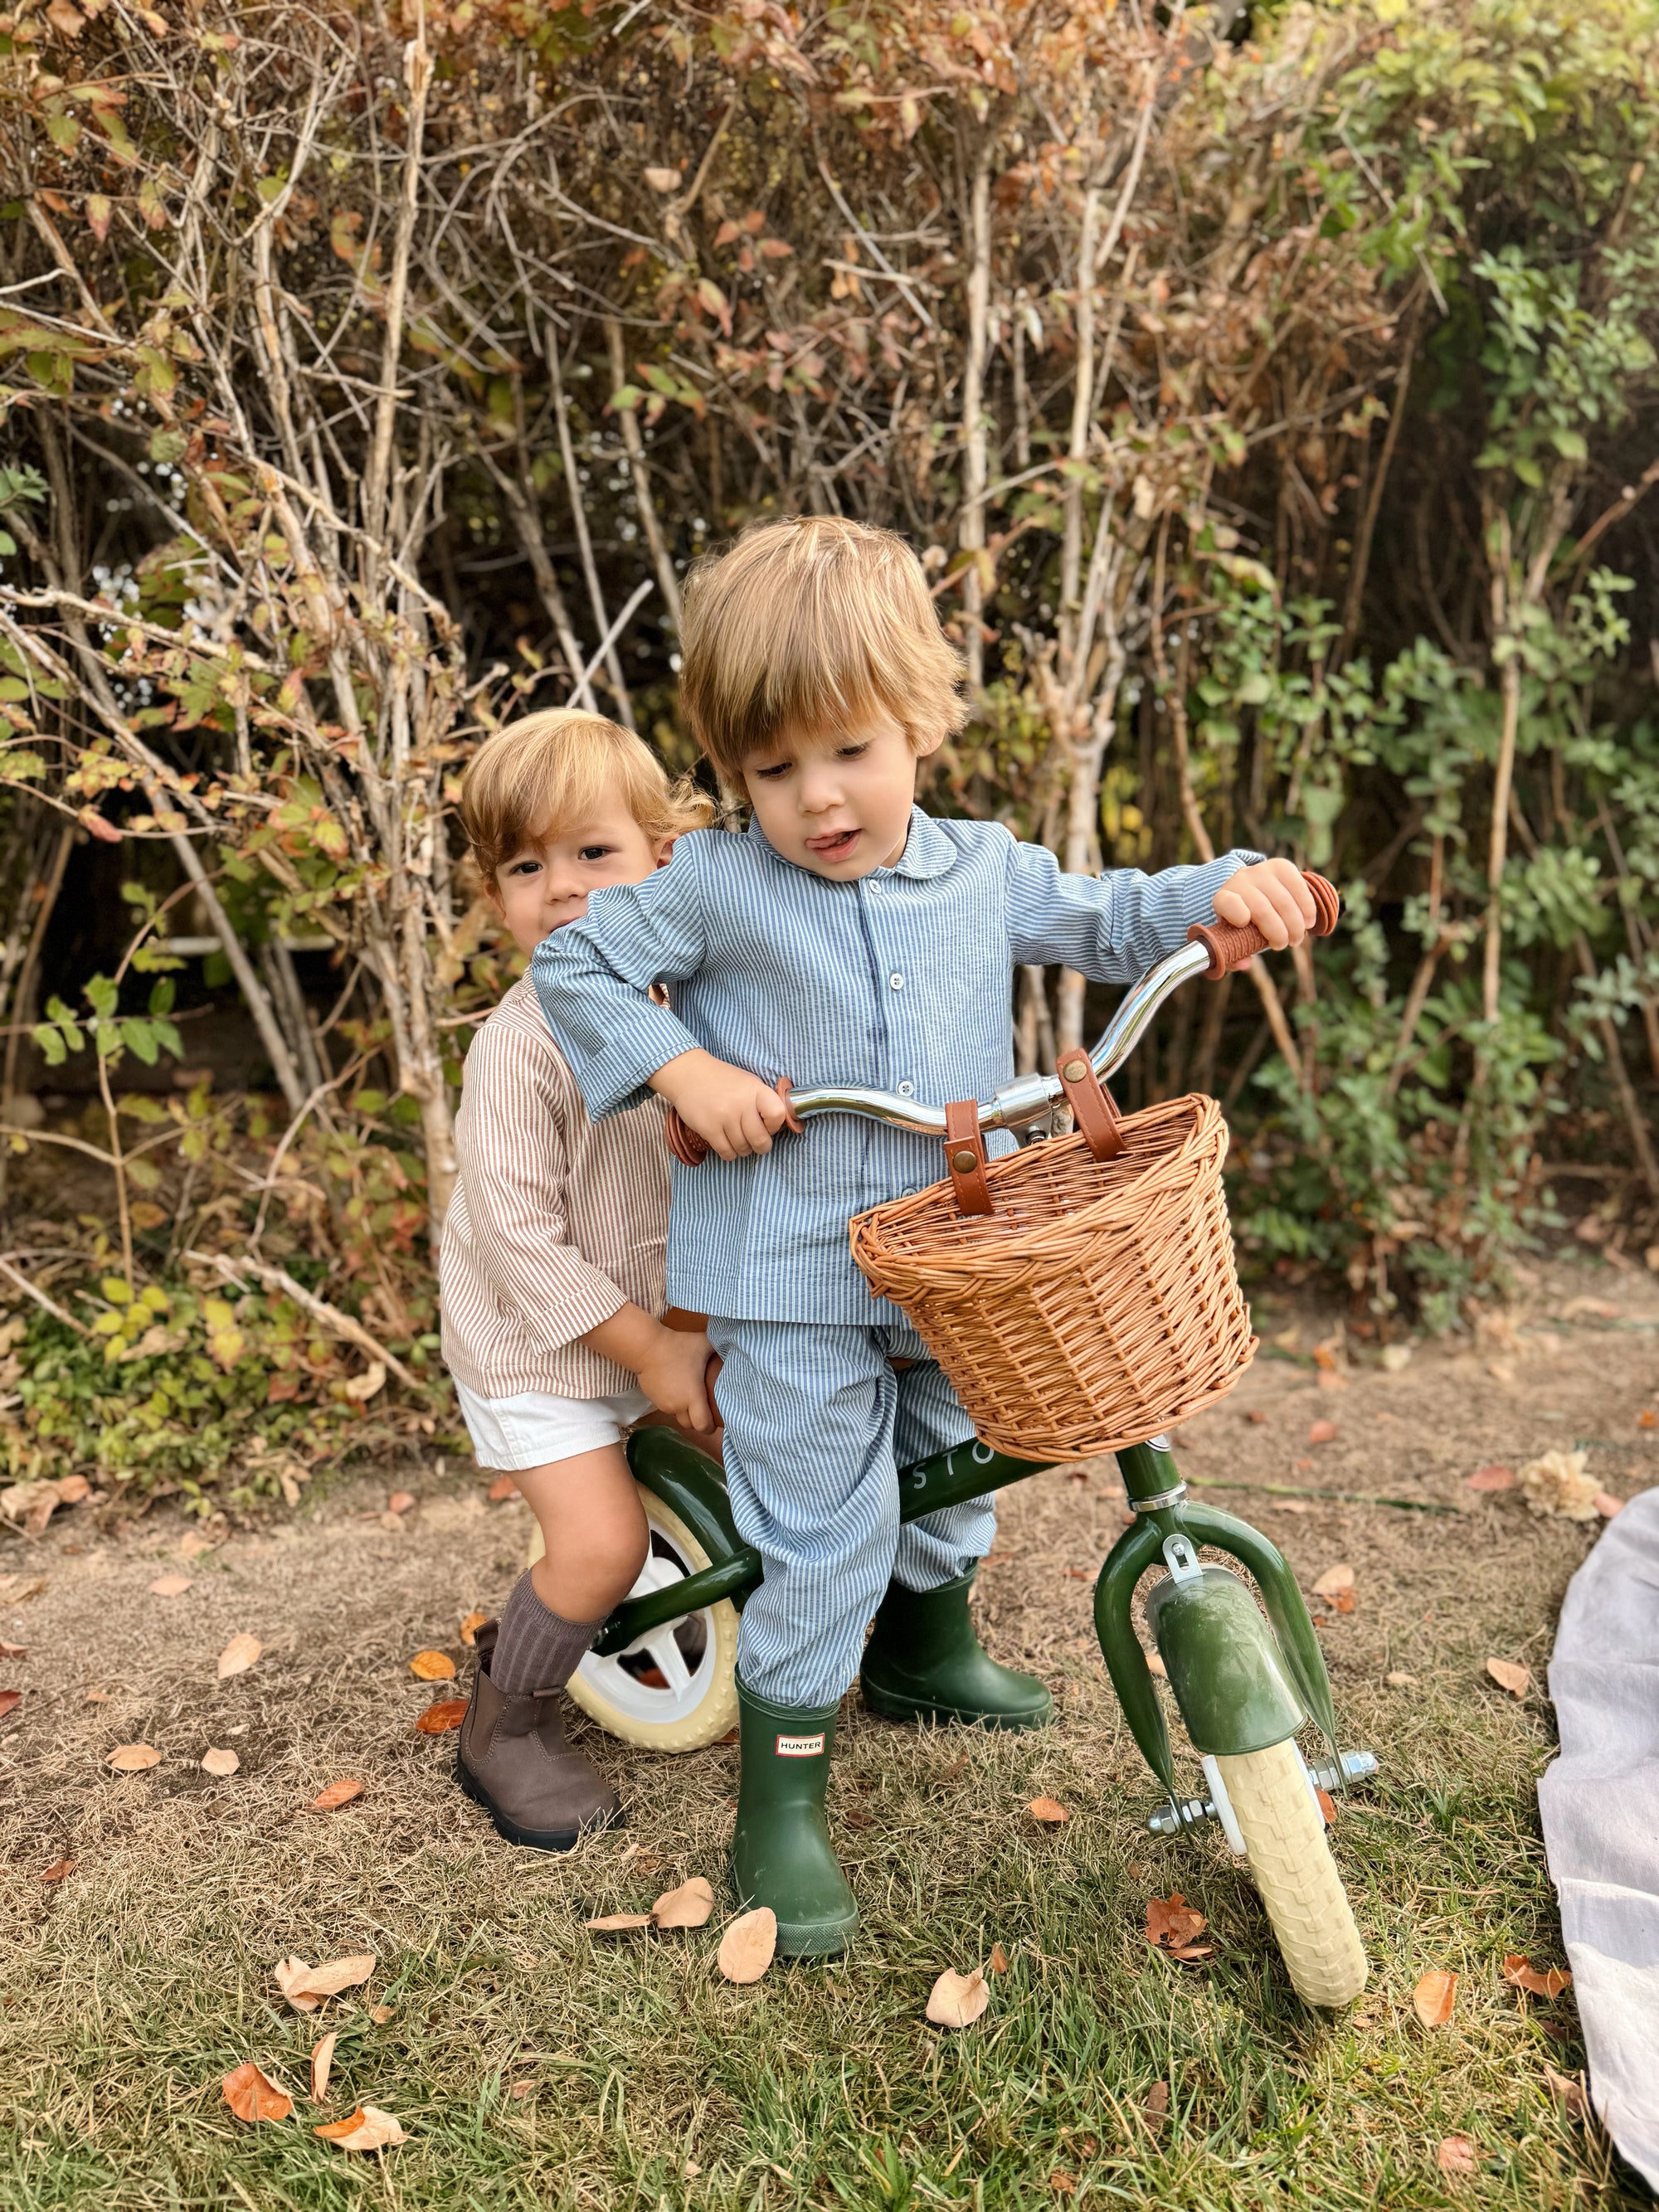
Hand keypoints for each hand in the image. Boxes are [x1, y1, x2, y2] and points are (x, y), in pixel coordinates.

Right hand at [634, 1322, 716, 1433]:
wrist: (646, 1347)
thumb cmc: (678, 1346)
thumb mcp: (704, 1343)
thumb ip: (720, 1348)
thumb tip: (735, 1347)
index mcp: (693, 1397)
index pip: (703, 1426)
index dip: (711, 1427)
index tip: (717, 1419)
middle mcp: (678, 1406)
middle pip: (691, 1426)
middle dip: (699, 1422)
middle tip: (706, 1410)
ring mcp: (664, 1405)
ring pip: (679, 1417)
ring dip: (686, 1413)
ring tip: (692, 1398)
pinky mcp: (654, 1400)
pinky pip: (668, 1408)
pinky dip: (674, 1405)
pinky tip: (677, 1390)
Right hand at [651, 1048, 790, 1160]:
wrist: (689, 1075)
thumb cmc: (723, 1080)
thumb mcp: (749, 1083)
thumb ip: (764, 1101)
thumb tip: (779, 1125)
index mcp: (756, 1090)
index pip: (778, 1115)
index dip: (775, 1125)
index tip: (768, 1125)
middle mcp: (741, 1104)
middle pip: (760, 1140)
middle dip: (761, 1146)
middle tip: (757, 1143)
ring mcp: (724, 1117)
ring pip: (743, 1149)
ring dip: (743, 1150)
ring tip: (739, 1141)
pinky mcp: (709, 1128)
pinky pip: (726, 1152)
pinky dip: (729, 1153)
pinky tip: (727, 1145)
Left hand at [1211, 857, 1316, 949]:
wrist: (1250, 889)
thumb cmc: (1241, 921)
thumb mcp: (1233, 937)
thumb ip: (1235, 953)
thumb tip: (1245, 964)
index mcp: (1223, 899)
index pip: (1226, 902)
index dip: (1236, 912)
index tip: (1245, 924)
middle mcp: (1240, 881)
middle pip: (1262, 908)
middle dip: (1278, 932)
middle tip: (1285, 945)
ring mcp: (1261, 871)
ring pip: (1283, 900)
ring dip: (1295, 924)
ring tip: (1297, 938)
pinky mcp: (1281, 866)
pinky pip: (1299, 886)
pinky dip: (1307, 907)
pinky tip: (1308, 922)